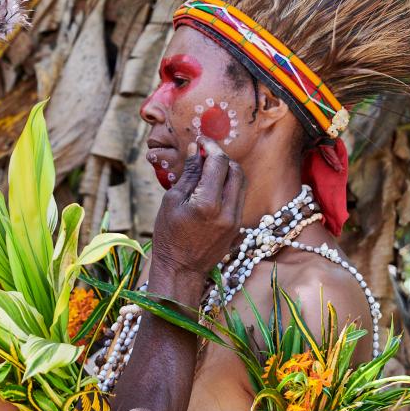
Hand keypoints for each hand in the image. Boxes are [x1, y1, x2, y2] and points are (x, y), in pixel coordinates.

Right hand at [149, 137, 245, 292]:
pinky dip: (229, 184)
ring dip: (227, 169)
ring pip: (241, 182)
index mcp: (207, 203)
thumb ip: (188, 174)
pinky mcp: (237, 225)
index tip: (201, 141)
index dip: (210, 147)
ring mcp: (235, 219)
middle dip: (221, 156)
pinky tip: (213, 185)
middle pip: (235, 169)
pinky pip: (238, 196)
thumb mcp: (172, 201)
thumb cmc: (169, 235)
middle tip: (205, 153)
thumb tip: (196, 150)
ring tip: (209, 168)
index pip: (218, 163)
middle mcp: (227, 210)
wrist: (181, 269)